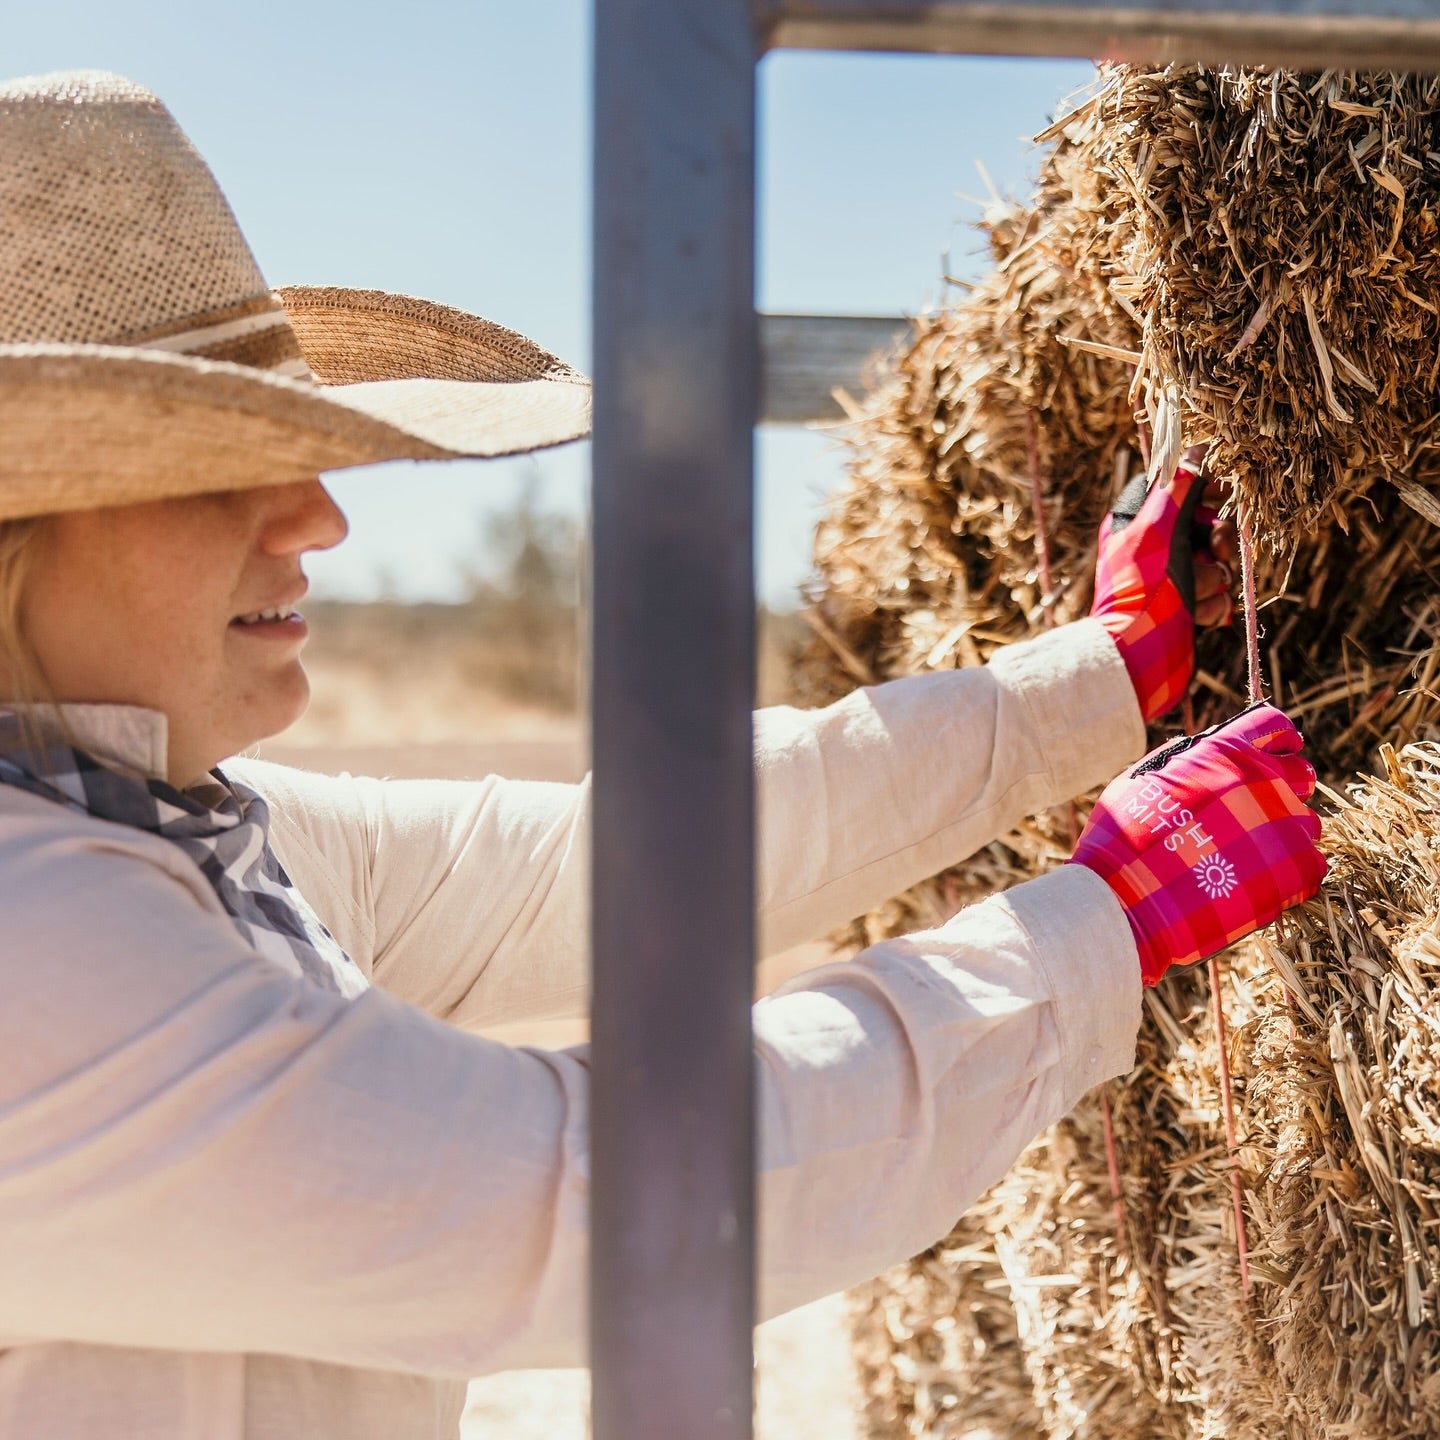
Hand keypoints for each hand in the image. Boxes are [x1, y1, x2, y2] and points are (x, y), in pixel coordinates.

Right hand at [1068, 703, 1325, 985]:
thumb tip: (1204, 754)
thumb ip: (1185, 762)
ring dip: (1283, 834)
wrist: (1127, 900)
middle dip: (1285, 787)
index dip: (1277, 741)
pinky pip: (1310, 864)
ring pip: (1306, 822)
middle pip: (1301, 772)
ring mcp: (1285, 824)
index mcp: (1223, 751)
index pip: (1273, 725)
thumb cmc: (1122, 840)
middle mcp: (1262, 778)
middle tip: (1257, 812)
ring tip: (1246, 858)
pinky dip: (1287, 874)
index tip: (1275, 755)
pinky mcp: (1298, 868)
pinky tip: (1252, 884)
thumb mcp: (1143, 780)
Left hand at [1091, 451, 1237, 721]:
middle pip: (1205, 524)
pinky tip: (1197, 616)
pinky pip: (1214, 593)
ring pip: (1215, 560)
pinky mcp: (1183, 607)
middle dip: (1219, 539)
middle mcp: (1151, 547)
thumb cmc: (1145, 587)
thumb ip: (1181, 485)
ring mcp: (1168, 578)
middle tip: (1220, 550)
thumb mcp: (1162, 527)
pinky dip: (1211, 604)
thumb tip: (1199, 446)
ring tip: (1194, 592)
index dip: (1206, 489)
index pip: (1178, 488)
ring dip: (1213, 576)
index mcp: (1136, 522)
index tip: (1224, 494)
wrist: (1137, 654)